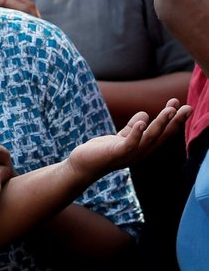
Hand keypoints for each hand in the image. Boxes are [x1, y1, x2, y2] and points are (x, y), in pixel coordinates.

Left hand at [68, 99, 191, 179]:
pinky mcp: (115, 153)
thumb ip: (132, 128)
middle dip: (175, 122)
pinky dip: (137, 133)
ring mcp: (129, 154)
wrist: (82, 166)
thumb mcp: (120, 137)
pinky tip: (142, 121)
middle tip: (188, 108)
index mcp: (142, 147)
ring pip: (149, 138)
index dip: (173, 121)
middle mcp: (140, 152)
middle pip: (161, 136)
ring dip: (160, 124)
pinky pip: (129, 144)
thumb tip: (145, 114)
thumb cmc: (101, 152)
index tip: (181, 105)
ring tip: (170, 110)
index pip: (161, 133)